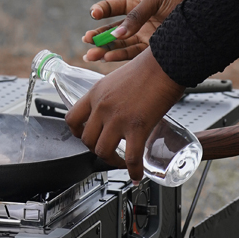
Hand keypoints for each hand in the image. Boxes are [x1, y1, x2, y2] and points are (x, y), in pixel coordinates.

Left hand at [65, 48, 184, 181]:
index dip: (76, 132)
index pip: (72, 119)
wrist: (166, 62)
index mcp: (95, 94)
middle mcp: (102, 107)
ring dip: (111, 162)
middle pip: (86, 140)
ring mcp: (117, 118)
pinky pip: (130, 157)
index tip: (84, 136)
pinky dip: (133, 171)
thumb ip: (111, 96)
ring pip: (103, 151)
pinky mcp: (137, 127)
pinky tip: (137, 175)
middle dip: (95, 149)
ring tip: (121, 163)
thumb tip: (117, 109)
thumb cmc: (148, 67)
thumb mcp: (117, 79)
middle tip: (107, 151)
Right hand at [84, 0, 197, 62]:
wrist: (206, 15)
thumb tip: (118, 34)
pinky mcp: (150, 50)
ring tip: (91, 55)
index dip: (102, 10)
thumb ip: (135, 16)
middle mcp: (137, 21)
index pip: (113, 7)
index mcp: (136, 2)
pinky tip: (107, 58)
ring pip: (118, 45)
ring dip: (104, 50)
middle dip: (98, 36)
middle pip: (113, 30)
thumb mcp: (156, 0)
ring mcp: (143, 36)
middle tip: (87, 40)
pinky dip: (118, 57)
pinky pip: (130, 55)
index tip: (94, 14)